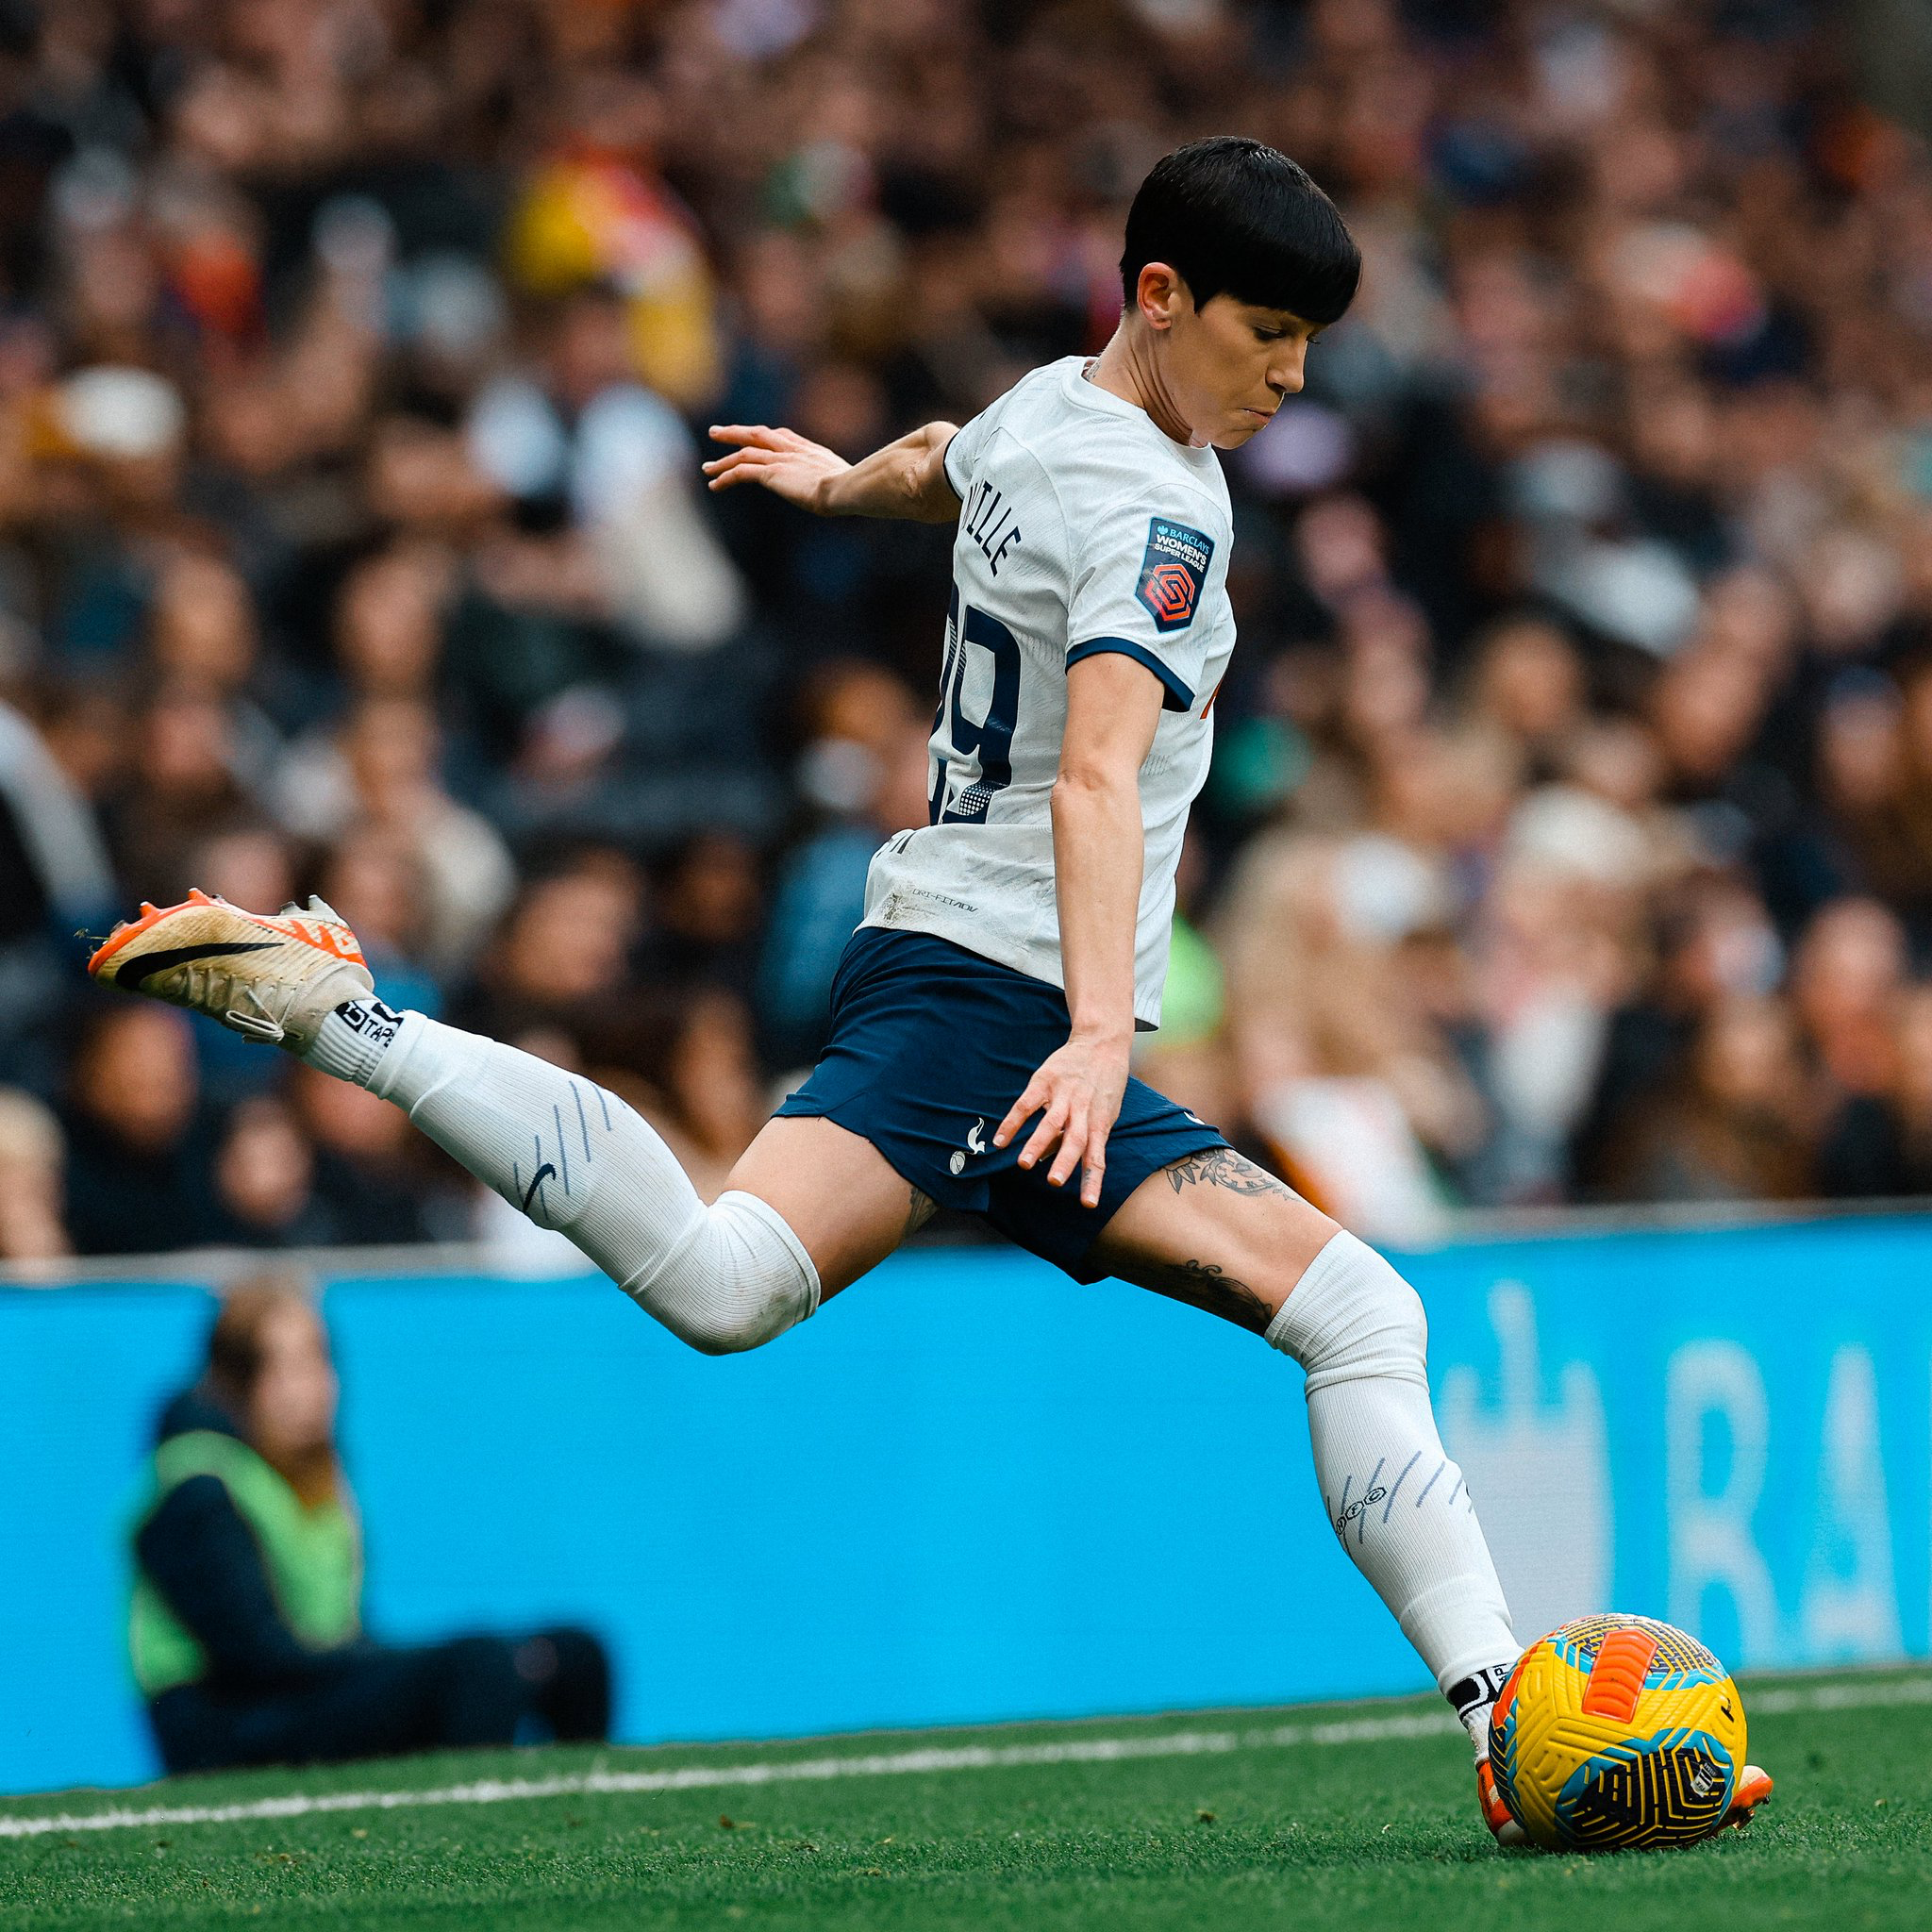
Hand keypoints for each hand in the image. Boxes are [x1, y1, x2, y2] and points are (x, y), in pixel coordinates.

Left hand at [703, 425, 849, 513]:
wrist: (846, 488)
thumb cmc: (856, 490)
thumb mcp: (853, 483)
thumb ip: (848, 482)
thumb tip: (861, 491)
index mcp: (813, 451)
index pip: (784, 437)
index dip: (766, 436)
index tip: (755, 436)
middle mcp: (794, 450)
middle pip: (758, 435)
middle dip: (736, 433)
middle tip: (716, 432)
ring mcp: (781, 460)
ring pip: (744, 454)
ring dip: (723, 461)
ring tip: (707, 468)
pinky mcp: (771, 474)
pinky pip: (741, 472)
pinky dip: (725, 477)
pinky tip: (714, 485)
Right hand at [993, 1032, 1130, 1208]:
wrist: (1102, 1043)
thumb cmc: (1104, 1085)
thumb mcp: (1104, 1112)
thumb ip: (1083, 1136)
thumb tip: (1052, 1157)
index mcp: (1100, 1122)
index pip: (1097, 1157)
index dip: (1092, 1180)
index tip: (1088, 1203)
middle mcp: (1084, 1110)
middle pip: (1075, 1139)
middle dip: (1065, 1162)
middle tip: (1055, 1182)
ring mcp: (1065, 1094)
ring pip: (1051, 1122)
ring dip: (1037, 1144)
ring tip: (1024, 1164)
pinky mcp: (1046, 1081)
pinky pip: (1026, 1104)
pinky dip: (1013, 1122)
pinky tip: (1000, 1140)